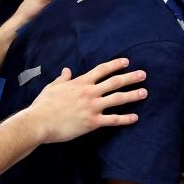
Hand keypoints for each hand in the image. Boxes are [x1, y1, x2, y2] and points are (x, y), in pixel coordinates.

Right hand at [29, 58, 147, 143]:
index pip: (102, 70)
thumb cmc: (43, 105)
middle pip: (114, 82)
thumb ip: (62, 78)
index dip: (115, 65)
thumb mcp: (52, 87)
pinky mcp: (92, 122)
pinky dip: (125, 119)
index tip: (126, 61)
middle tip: (143, 75)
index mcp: (80, 82)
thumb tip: (67, 70)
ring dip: (132, 95)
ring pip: (117, 99)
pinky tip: (135, 117)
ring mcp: (92, 107)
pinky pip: (113, 119)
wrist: (39, 122)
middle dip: (130, 77)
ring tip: (144, 92)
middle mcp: (89, 92)